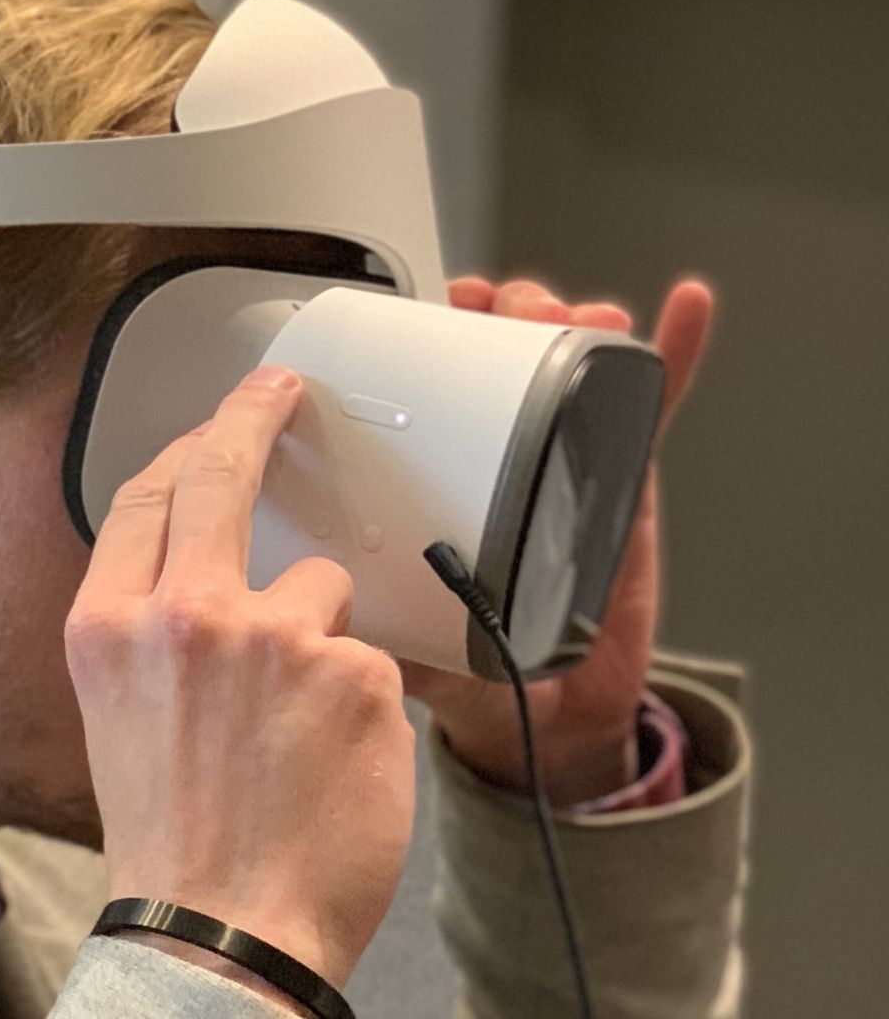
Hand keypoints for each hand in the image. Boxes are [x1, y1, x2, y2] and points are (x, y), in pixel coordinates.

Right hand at [65, 366, 416, 989]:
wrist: (220, 930)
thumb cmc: (172, 842)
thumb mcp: (119, 717)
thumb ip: (155, 636)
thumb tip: (219, 580)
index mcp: (108, 627)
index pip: (147, 498)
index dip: (186, 447)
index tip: (215, 423)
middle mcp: (183, 615)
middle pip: (222, 477)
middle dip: (253, 418)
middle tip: (280, 396)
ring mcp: (273, 637)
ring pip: (321, 589)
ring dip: (323, 640)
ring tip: (301, 734)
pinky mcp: (354, 671)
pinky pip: (374, 658)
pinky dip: (366, 703)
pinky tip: (336, 762)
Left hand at [400, 277, 715, 804]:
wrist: (555, 714)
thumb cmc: (481, 668)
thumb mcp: (415, 649)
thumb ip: (385, 638)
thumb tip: (343, 627)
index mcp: (443, 487)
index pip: (432, 396)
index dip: (432, 343)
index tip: (434, 313)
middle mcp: (500, 465)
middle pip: (501, 362)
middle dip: (502, 317)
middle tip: (499, 310)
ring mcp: (563, 465)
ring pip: (568, 371)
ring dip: (568, 324)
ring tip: (568, 314)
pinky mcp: (624, 485)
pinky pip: (650, 411)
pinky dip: (671, 355)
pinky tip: (679, 309)